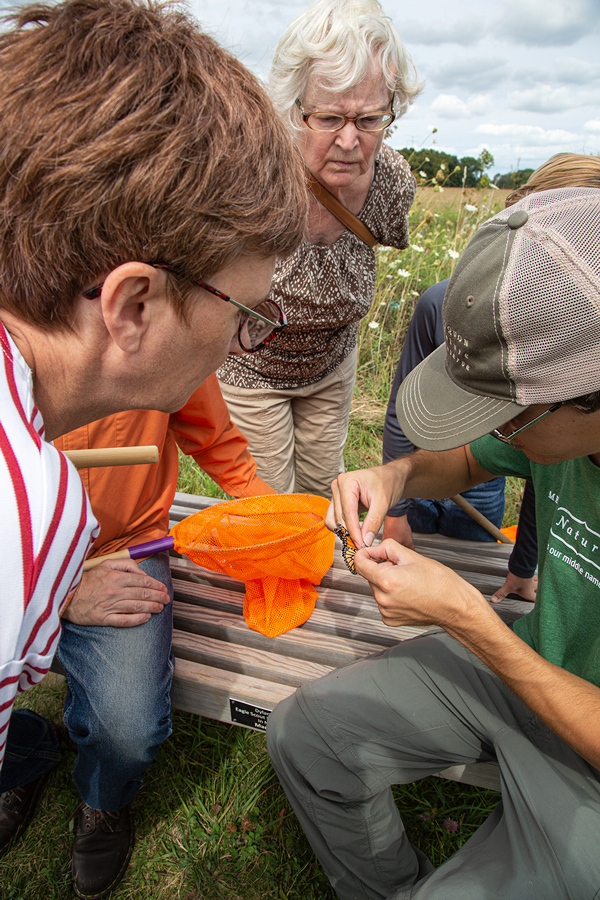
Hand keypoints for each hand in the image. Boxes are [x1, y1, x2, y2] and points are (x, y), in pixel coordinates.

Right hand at [62, 559, 169, 626]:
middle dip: (158, 597)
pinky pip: (124, 620)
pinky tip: (146, 618)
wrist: (66, 596)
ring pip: (137, 607)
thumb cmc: (87, 579)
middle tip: (166, 599)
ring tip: (160, 608)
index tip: (163, 588)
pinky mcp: (103, 618)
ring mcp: (109, 606)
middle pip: (142, 594)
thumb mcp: (105, 564)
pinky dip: (137, 619)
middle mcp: (115, 591)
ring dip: (152, 607)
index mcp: (116, 577)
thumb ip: (125, 564)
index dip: (156, 585)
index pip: (142, 581)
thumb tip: (141, 571)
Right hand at [327, 463, 408, 550]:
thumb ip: (373, 522)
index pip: (347, 513)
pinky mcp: (338, 501)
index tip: (361, 545)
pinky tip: (356, 532)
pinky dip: (344, 528)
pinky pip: (335, 519)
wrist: (391, 477)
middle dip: (350, 533)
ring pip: (333, 520)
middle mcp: (337, 486)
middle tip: (363, 545)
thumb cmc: (388, 483)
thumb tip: (365, 541)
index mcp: (347, 482)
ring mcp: (336, 494)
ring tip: (360, 539)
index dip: (354, 532)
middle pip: (339, 518)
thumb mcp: (384, 503)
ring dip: (344, 532)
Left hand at [355, 539, 486, 628]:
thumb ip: (386, 548)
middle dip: (381, 569)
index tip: (372, 553)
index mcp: (386, 580)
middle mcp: (383, 598)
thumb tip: (372, 549)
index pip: (359, 563)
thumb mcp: (412, 555)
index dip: (365, 554)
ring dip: (387, 583)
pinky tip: (408, 594)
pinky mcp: (390, 620)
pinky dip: (391, 596)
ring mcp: (386, 611)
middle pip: (370, 576)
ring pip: (377, 589)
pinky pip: (384, 602)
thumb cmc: (439, 582)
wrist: (454, 606)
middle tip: (403, 569)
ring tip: (409, 583)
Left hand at [491, 571, 537, 603]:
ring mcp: (532, 580)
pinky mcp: (530, 573)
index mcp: (528, 593)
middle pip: (538, 591)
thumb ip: (501, 594)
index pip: (536, 600)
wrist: (522, 565)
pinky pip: (534, 576)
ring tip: (538, 584)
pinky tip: (532, 576)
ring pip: (537, 582)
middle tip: (539, 594)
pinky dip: (534, 577)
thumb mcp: (508, 587)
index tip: (538, 604)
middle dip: (539, 592)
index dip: (538, 603)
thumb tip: (494, 600)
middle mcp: (532, 587)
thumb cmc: (518, 578)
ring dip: (537, 583)